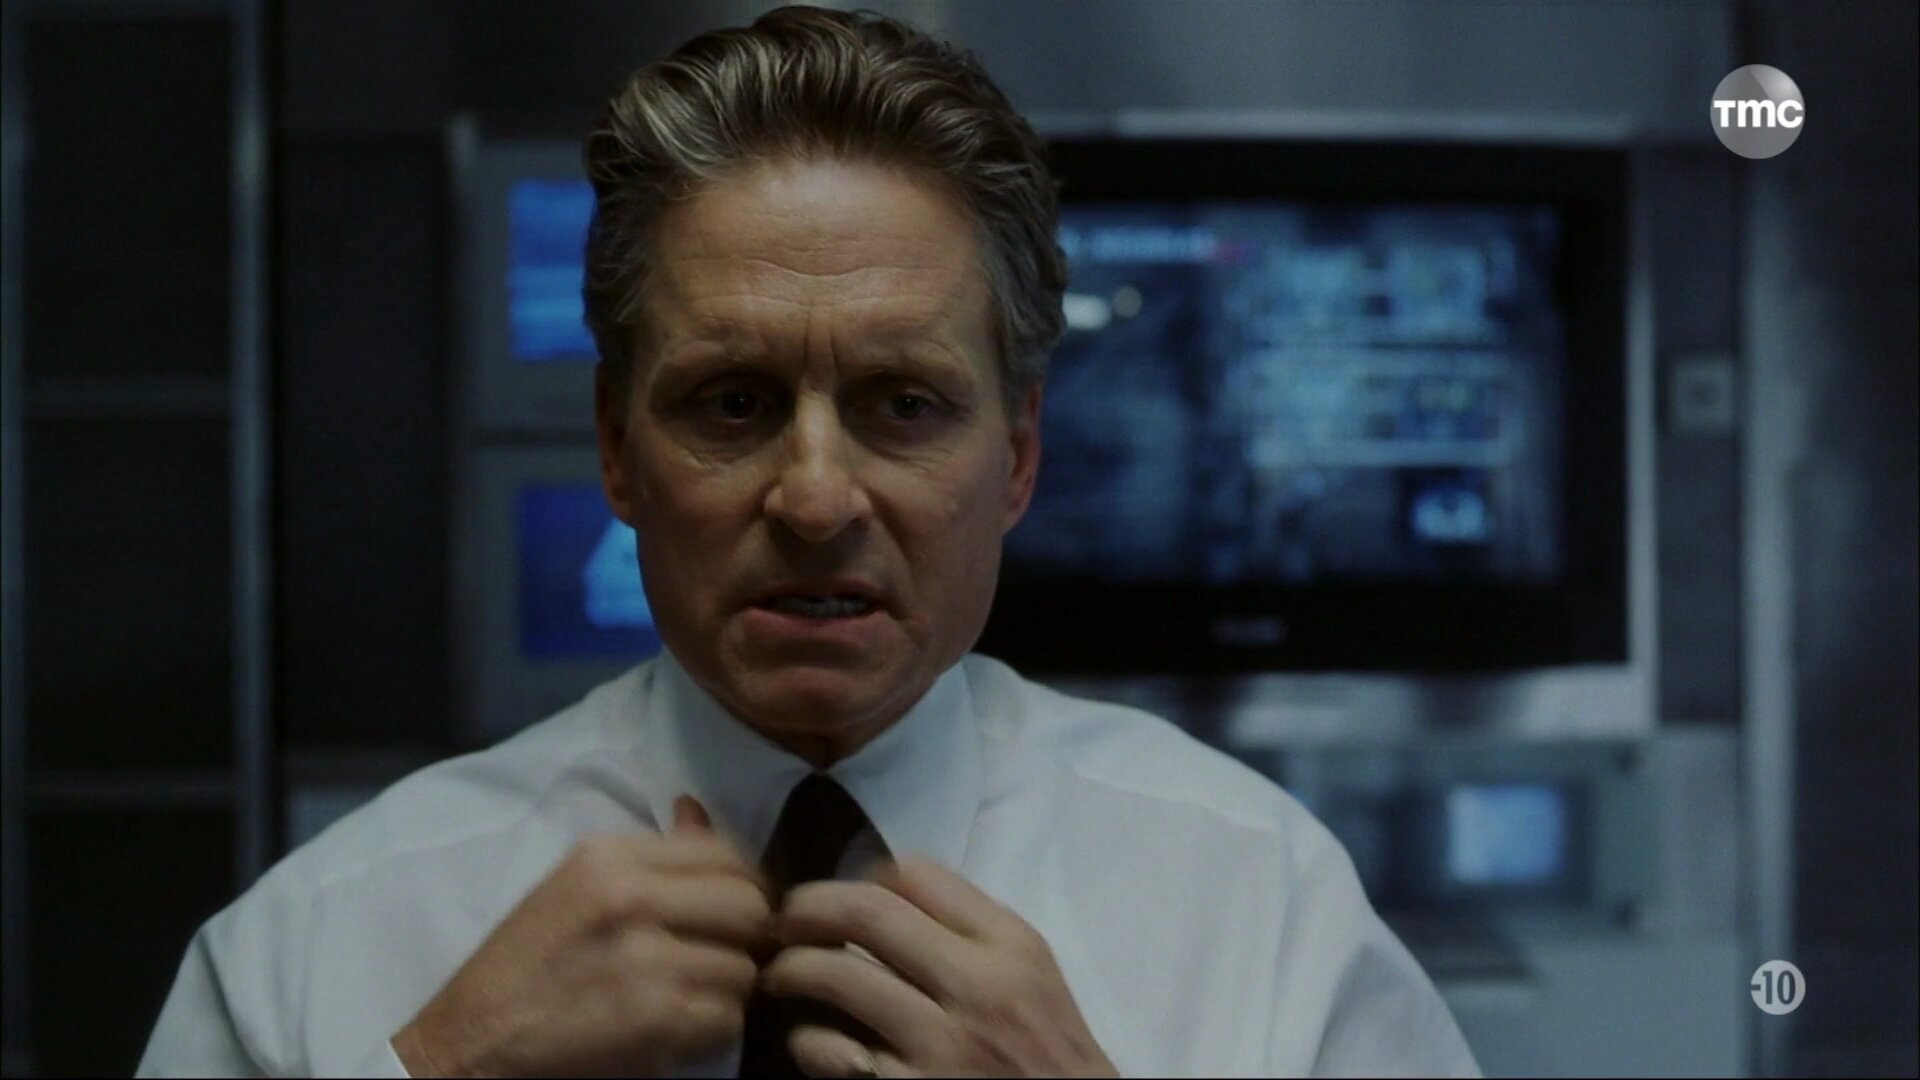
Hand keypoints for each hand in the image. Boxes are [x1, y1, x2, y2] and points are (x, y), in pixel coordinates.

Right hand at [392, 797, 770, 1077]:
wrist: (469, 1042)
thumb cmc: (522, 966)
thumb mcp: (573, 887)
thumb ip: (645, 856)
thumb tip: (696, 809)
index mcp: (609, 856)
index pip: (723, 853)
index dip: (742, 887)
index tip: (729, 916)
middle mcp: (631, 896)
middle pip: (748, 906)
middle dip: (744, 940)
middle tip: (719, 960)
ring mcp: (645, 957)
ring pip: (743, 968)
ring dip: (725, 992)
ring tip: (687, 998)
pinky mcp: (654, 1016)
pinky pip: (726, 1018)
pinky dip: (709, 1031)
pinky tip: (675, 1030)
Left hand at [763, 857, 1117, 1077]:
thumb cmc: (1050, 1054)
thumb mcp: (1033, 976)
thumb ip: (975, 932)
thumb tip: (890, 889)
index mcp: (1010, 946)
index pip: (917, 875)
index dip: (864, 877)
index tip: (844, 895)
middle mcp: (976, 986)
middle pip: (867, 911)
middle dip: (808, 906)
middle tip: (783, 920)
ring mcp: (940, 1045)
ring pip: (837, 975)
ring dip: (791, 968)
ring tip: (779, 975)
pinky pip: (831, 1052)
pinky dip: (808, 1041)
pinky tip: (809, 1042)